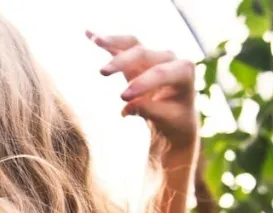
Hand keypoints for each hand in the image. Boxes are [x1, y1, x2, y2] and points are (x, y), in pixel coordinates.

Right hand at [87, 31, 198, 151]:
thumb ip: (149, 110)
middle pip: (143, 54)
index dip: (141, 83)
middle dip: (122, 62)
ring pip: (132, 44)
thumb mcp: (166, 119)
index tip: (122, 98)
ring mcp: (153, 55)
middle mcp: (169, 58)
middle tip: (102, 73)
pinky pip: (121, 46)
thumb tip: (127, 107)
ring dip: (113, 41)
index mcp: (184, 71)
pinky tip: (89, 34)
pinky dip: (106, 41)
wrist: (175, 115)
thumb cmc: (174, 118)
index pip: (160, 73)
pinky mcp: (137, 57)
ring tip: (95, 40)